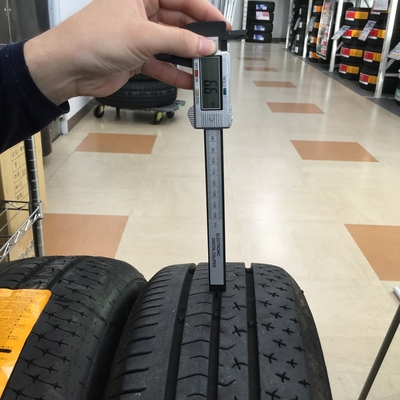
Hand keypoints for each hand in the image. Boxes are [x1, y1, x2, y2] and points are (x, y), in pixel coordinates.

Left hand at [24, 0, 227, 104]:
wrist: (69, 68)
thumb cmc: (92, 39)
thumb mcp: (143, 36)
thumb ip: (178, 41)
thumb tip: (204, 45)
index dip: (204, 10)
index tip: (221, 24)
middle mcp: (141, 13)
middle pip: (178, 22)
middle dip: (197, 37)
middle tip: (215, 49)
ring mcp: (139, 37)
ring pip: (171, 45)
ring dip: (188, 58)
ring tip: (206, 67)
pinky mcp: (136, 59)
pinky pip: (162, 64)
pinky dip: (175, 73)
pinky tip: (189, 81)